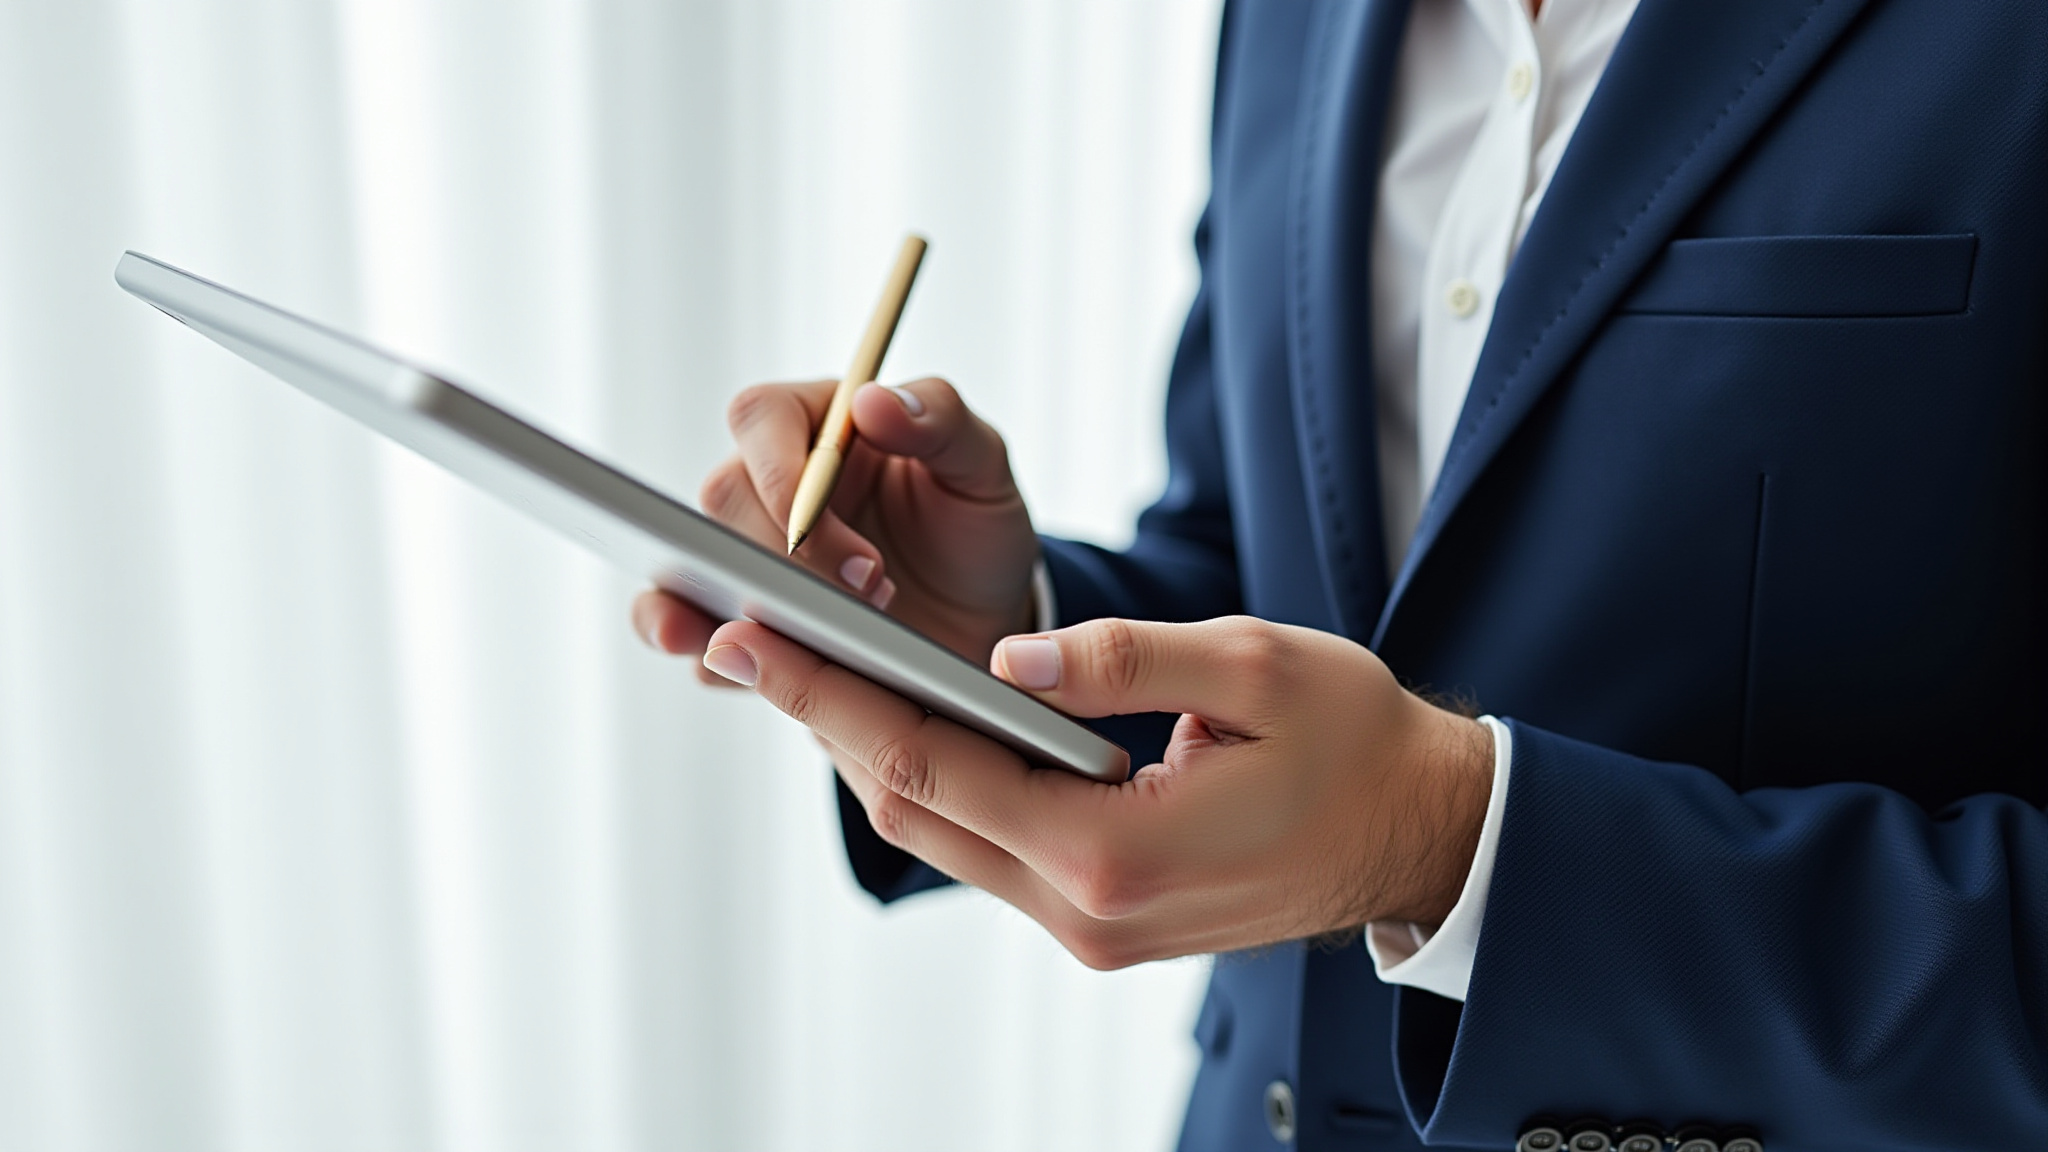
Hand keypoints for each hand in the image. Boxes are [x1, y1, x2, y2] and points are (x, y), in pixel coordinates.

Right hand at [631, 377, 1039, 680]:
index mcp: (819, 424)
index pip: (762, 418)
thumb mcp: (982, 465)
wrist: (983, 617)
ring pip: (695, 560)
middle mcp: (771, 483)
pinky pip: (695, 623)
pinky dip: (696, 641)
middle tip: (867, 593)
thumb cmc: (974, 526)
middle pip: (725, 499)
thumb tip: (872, 401)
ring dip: (718, 597)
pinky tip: (723, 660)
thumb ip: (941, 419)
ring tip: (753, 630)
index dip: (779, 471)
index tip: (819, 525)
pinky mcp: (748, 618)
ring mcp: (752, 553)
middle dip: (783, 552)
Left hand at [696, 613, 1493, 967]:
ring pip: (941, 831)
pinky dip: (936, 778)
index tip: (752, 635)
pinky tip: (906, 714)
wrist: (1417, 837)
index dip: (829, 697)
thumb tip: (1006, 657)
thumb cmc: (1355, 744)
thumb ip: (1120, 658)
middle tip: (748, 635)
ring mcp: (1089, 927)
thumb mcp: (1253, 669)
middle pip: (912, 810)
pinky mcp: (1098, 917)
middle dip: (824, 720)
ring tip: (807, 664)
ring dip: (872, 749)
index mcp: (1114, 852)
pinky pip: (986, 844)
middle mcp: (1086, 912)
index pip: (929, 764)